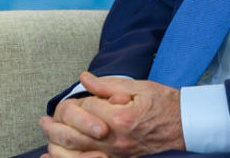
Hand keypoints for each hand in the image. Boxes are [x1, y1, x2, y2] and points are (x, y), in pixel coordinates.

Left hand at [38, 72, 184, 157]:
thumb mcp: (139, 87)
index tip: (85, 97)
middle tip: (43, 121)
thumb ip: (108, 85)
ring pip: (77, 155)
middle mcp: (115, 140)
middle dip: (55, 127)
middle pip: (74, 136)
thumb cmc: (165, 104)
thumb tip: (85, 79)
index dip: (82, 101)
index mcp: (120, 118)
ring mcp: (117, 154)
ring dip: (57, 147)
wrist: (186, 125)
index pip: (87, 109)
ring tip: (46, 138)